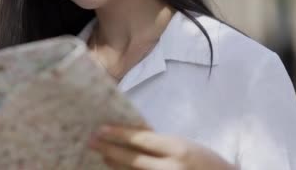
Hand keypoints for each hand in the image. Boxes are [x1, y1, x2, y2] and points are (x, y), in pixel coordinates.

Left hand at [89, 125, 235, 169]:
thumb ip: (159, 144)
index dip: (118, 134)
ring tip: (102, 156)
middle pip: (132, 159)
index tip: (100, 129)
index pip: (141, 140)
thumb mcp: (184, 145)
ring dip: (115, 166)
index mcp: (177, 149)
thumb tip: (130, 137)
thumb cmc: (203, 161)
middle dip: (109, 150)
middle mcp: (171, 168)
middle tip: (91, 142)